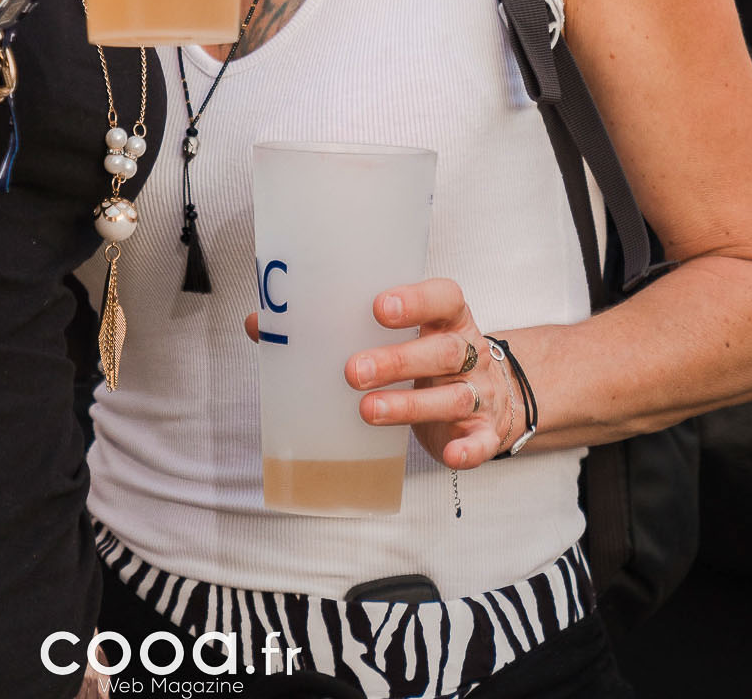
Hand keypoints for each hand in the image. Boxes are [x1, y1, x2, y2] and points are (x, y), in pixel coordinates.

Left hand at [247, 276, 523, 471]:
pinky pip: (481, 441)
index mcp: (447, 316)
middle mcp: (468, 349)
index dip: (415, 299)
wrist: (492, 391)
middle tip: (352, 370)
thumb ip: (335, 325)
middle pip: (442, 350)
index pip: (443, 296)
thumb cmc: (424, 350)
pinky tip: (448, 454)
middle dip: (398, 360)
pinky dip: (468, 450)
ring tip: (367, 410)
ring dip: (411, 404)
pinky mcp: (484, 430)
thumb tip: (259, 323)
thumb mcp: (393, 333)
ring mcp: (480, 391)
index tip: (377, 307)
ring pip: (453, 395)